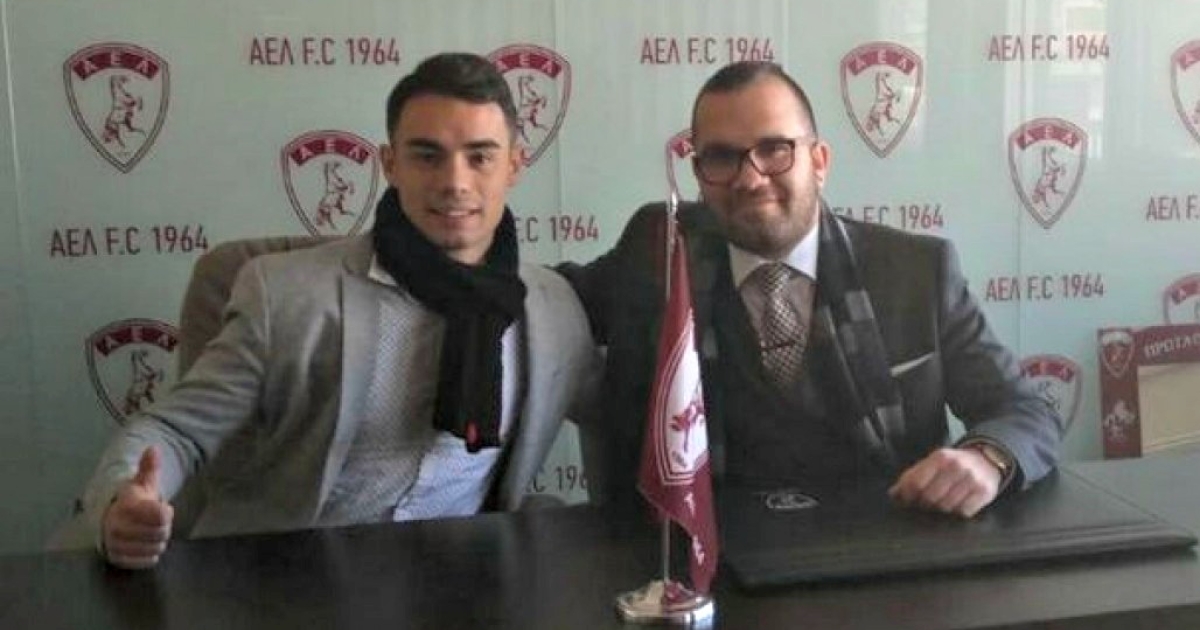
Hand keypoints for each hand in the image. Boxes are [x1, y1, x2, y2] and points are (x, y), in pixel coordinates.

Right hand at [102, 446, 173, 568]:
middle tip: (153, 521)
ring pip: (155, 548)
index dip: (166, 512)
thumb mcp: (142, 482)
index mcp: (126, 506)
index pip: (161, 516)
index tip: (162, 507)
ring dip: (157, 540)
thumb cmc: (132, 501)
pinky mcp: (116, 559)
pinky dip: (150, 553)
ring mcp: (115, 545)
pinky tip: (144, 543)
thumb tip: (153, 449)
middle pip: (161, 533)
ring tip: (147, 531)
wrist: (108, 519)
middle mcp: (116, 527)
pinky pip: (147, 561)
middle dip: (162, 527)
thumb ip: (149, 467)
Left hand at [887, 447, 1000, 517]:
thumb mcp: (933, 463)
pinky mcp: (984, 492)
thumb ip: (912, 476)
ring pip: (946, 507)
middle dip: (924, 504)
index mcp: (940, 457)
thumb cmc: (953, 464)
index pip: (916, 482)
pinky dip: (958, 511)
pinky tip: (958, 503)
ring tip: (942, 502)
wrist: (987, 459)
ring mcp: (972, 479)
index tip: (905, 501)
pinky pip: (964, 512)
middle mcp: (957, 466)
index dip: (907, 495)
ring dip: (941, 508)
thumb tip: (894, 494)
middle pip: (930, 497)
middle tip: (924, 503)